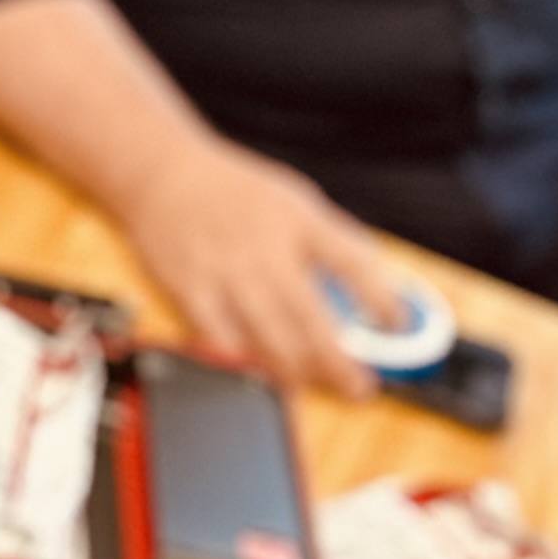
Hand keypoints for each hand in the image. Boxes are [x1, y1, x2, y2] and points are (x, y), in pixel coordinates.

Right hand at [121, 134, 406, 398]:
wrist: (160, 171)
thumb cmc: (230, 189)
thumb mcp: (292, 200)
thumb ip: (329, 240)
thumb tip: (371, 284)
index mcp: (297, 221)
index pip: (354, 264)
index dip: (383, 300)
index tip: (396, 324)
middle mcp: (264, 248)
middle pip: (311, 318)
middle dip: (340, 361)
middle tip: (360, 386)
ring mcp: (225, 271)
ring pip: (267, 337)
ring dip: (296, 372)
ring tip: (311, 387)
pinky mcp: (189, 287)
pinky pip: (219, 339)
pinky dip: (240, 363)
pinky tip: (254, 374)